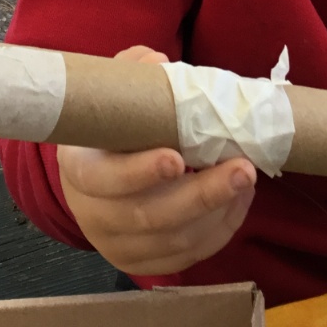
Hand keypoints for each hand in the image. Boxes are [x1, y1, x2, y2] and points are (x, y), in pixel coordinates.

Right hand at [56, 46, 256, 275]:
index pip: (104, 180)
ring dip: (218, 212)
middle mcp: (92, 214)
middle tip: (242, 169)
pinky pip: (186, 256)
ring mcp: (117, 245)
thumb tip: (158, 63)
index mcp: (79, 168)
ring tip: (247, 180)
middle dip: (201, 194)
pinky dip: (219, 231)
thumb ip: (133, 73)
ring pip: (173, 241)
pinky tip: (238, 201)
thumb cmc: (111, 127)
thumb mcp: (112, 95)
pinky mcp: (143, 263)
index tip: (176, 157)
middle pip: (148, 216)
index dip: (139, 173)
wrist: (94, 171)